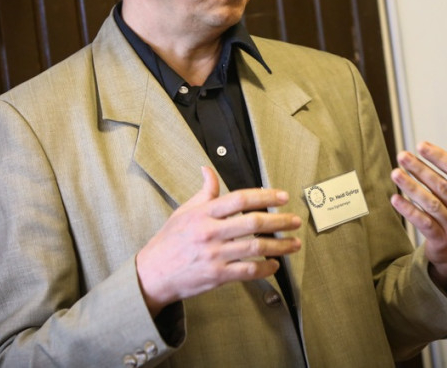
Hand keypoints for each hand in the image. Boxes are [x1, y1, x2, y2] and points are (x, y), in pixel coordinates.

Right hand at [136, 166, 301, 314]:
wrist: (151, 274)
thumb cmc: (169, 241)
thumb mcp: (184, 212)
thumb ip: (204, 192)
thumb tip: (209, 170)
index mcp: (203, 213)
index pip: (240, 198)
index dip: (265, 196)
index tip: (282, 197)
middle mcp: (210, 232)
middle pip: (253, 222)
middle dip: (280, 221)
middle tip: (295, 221)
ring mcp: (214, 255)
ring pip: (255, 247)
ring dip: (279, 245)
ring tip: (294, 243)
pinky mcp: (216, 276)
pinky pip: (247, 271)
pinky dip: (265, 268)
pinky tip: (274, 264)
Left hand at [390, 133, 446, 290]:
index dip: (439, 157)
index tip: (420, 144)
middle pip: (442, 186)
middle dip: (421, 169)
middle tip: (402, 155)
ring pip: (431, 204)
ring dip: (412, 187)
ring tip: (395, 173)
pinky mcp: (440, 240)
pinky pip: (423, 223)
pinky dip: (409, 210)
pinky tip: (395, 199)